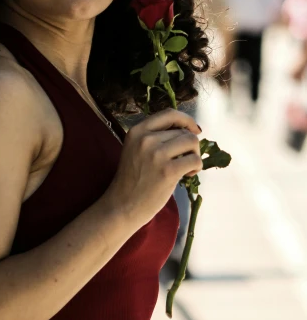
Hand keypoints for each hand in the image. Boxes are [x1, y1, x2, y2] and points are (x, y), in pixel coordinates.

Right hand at [104, 109, 202, 229]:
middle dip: (190, 145)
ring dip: (195, 155)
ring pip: (192, 142)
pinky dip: (196, 167)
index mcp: (137, 130)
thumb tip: (189, 129)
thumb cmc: (132, 179)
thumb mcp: (136, 149)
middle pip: (184, 131)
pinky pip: (195, 160)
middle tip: (184, 160)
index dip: (186, 120)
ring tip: (186, 167)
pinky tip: (187, 175)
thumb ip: (156, 137)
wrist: (122, 205)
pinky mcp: (168, 171)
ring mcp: (156, 155)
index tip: (194, 130)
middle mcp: (146, 139)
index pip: (169, 113)